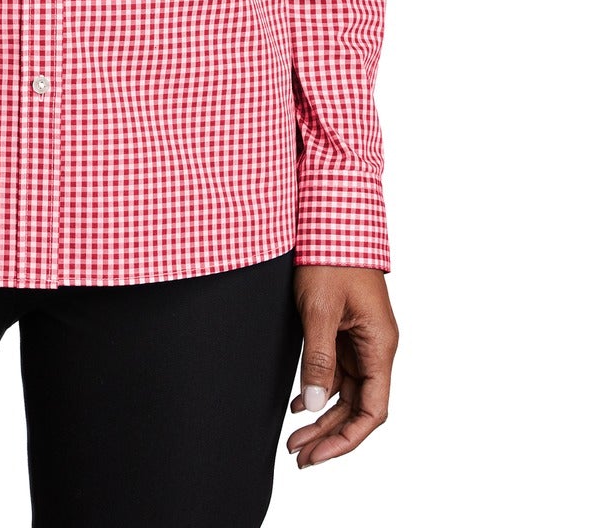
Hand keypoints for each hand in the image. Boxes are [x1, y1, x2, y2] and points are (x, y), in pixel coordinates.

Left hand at [286, 265, 397, 466]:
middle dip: (329, 434)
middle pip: (358, 407)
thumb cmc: (330, 257)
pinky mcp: (346, 330)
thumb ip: (318, 359)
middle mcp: (375, 347)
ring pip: (346, 392)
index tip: (316, 455)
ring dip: (322, 416)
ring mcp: (361, 339)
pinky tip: (296, 405)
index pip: (372, 411)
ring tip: (293, 437)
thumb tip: (311, 404)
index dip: (346, 439)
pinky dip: (318, 390)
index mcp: (379, 345)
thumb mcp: (319, 310)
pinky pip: (336, 371)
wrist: (331, 217)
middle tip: (298, 455)